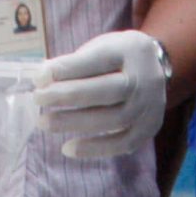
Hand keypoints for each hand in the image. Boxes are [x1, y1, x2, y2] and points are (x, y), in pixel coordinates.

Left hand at [32, 30, 169, 158]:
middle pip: (104, 91)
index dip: (67, 69)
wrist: (157, 69)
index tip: (39, 77)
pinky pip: (121, 144)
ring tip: (45, 123)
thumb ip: (76, 63)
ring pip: (111, 120)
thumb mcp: (101, 48)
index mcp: (130, 51)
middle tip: (38, 99)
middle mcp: (143, 80)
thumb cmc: (118, 58)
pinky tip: (67, 148)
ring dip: (74, 123)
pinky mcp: (148, 129)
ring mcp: (148, 107)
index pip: (96, 61)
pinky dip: (93, 149)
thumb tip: (41, 80)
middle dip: (67, 96)